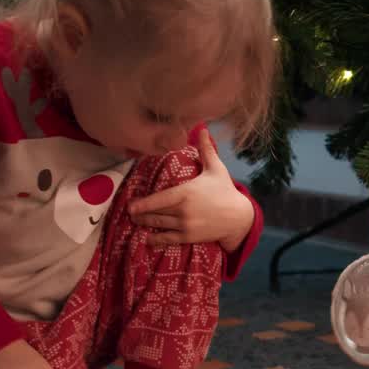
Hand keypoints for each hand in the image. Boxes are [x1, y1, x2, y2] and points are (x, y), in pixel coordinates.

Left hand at [128, 130, 254, 251]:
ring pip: (159, 224)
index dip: (142, 203)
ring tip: (136, 221)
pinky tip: (148, 239)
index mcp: (185, 192)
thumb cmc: (225, 191)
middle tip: (129, 213)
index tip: (130, 205)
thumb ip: (206, 150)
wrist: (239, 217)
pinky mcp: (189, 237)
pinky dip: (156, 239)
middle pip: (155, 212)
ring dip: (145, 224)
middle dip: (140, 214)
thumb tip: (202, 129)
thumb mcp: (216, 168)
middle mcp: (182, 210)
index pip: (158, 199)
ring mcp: (185, 225)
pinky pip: (168, 239)